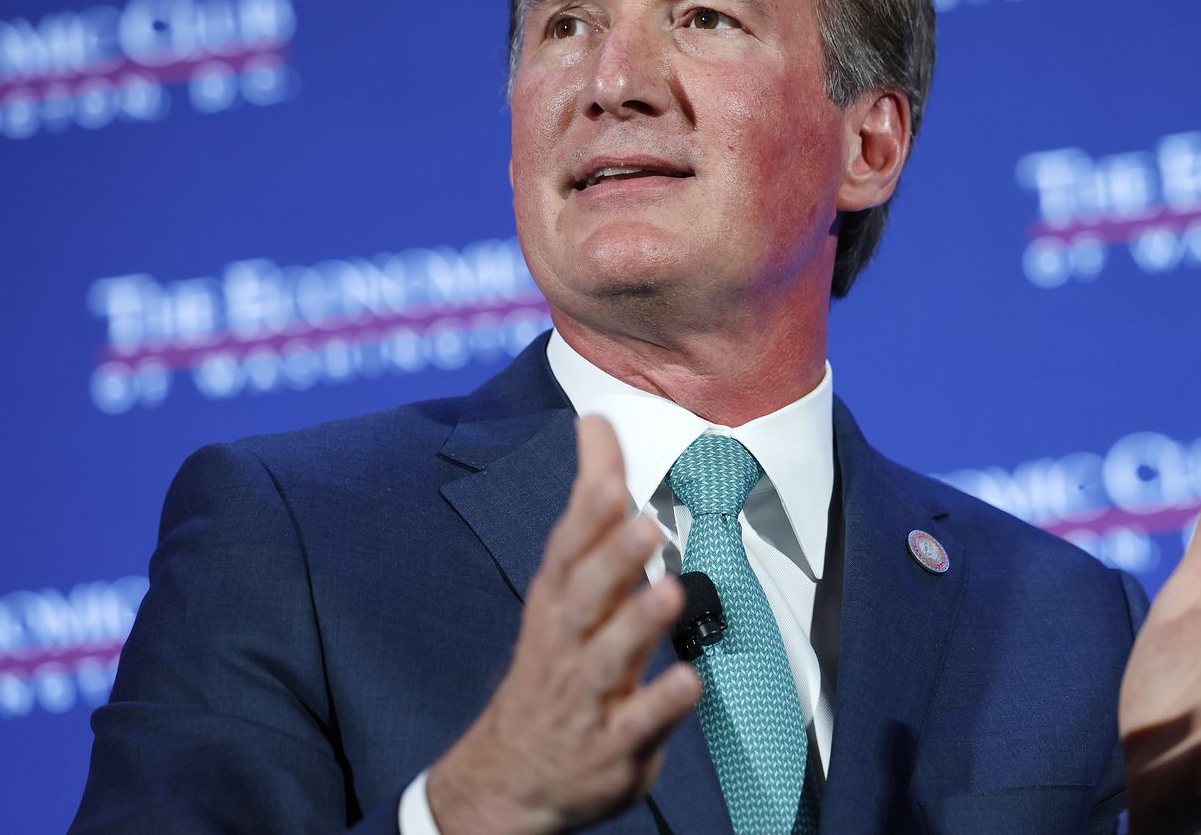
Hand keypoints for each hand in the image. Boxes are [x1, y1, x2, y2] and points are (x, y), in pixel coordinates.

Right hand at [428, 415, 703, 834]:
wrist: (512, 779)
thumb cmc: (553, 662)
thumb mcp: (563, 582)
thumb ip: (591, 507)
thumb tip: (599, 422)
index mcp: (556, 602)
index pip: (567, 549)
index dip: (586, 512)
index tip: (607, 472)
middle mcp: (567, 643)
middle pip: (585, 596)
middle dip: (611, 560)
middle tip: (643, 525)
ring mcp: (588, 696)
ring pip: (609, 657)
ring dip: (637, 625)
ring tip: (668, 593)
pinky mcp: (612, 744)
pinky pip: (639, 723)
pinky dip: (662, 704)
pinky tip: (689, 681)